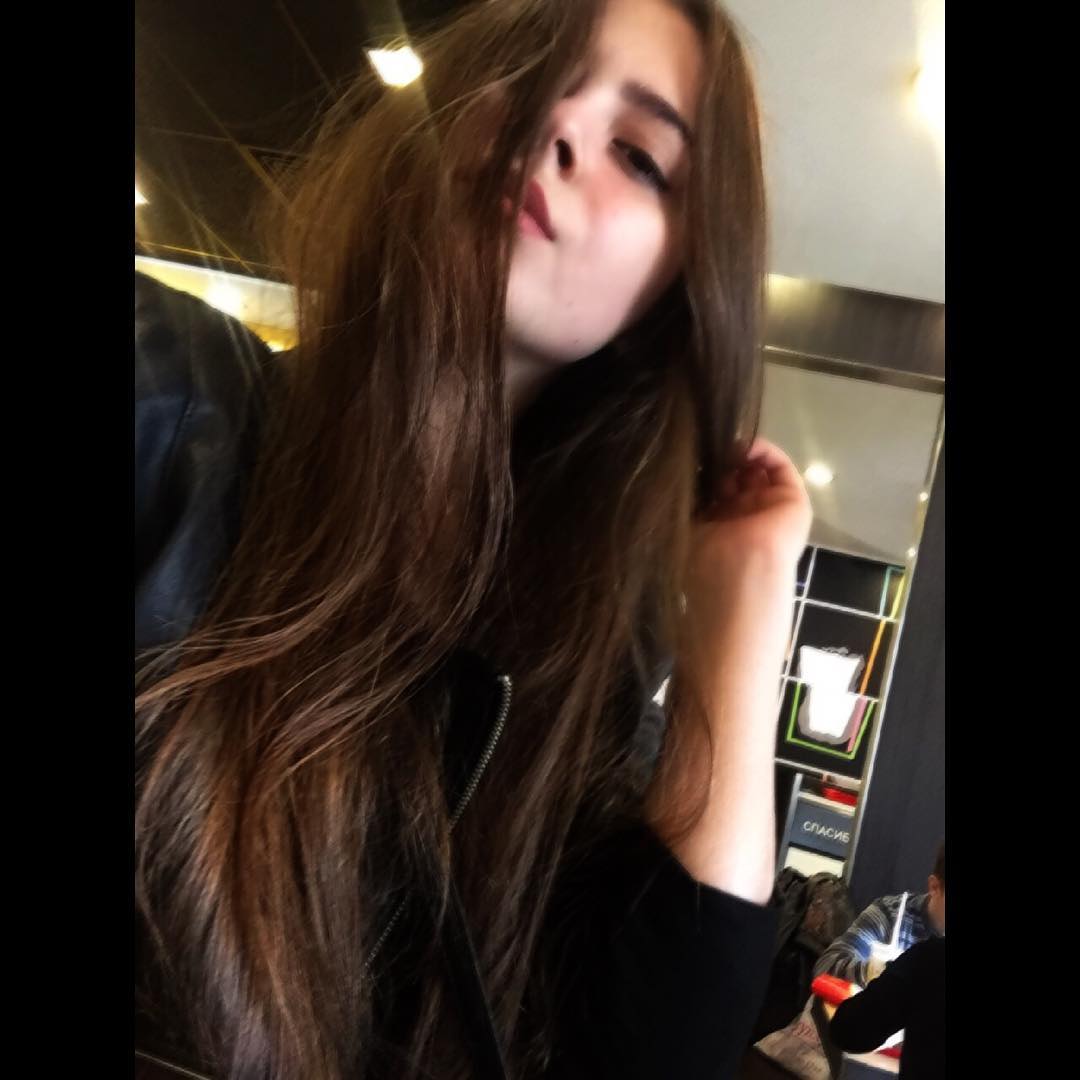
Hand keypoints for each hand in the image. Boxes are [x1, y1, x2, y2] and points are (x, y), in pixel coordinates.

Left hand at [684, 439, 811, 639]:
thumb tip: (680, 473)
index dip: (705, 471)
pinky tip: (746, 445)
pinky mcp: (793, 500)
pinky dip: (764, 450)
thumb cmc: (707, 554)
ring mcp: (771, 509)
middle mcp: (746, 518)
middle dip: (723, 460)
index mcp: (720, 528)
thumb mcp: (687, 523)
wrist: (740, 571)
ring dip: (743, 452)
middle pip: (738, 477)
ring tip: (727, 443)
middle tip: (710, 447)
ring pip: (759, 470)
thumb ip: (688, 499)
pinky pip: (781, 468)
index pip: (715, 491)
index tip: (693, 456)